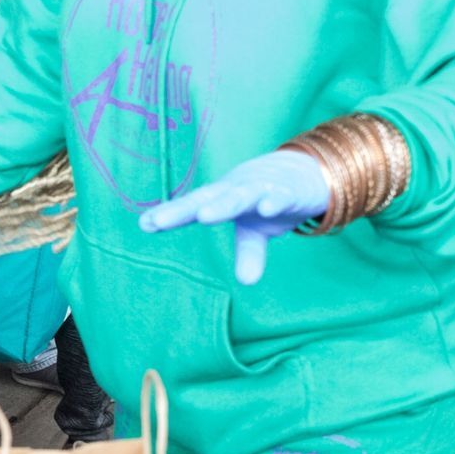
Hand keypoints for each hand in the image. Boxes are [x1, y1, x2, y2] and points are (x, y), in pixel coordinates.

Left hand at [138, 150, 329, 284]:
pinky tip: (266, 209)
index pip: (192, 206)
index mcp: (223, 198)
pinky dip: (273, 201)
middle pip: (207, 200)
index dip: (170, 215)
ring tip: (205, 217)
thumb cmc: (270, 199)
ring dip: (222, 205)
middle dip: (183, 210)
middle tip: (160, 221)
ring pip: (239, 196)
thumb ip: (248, 253)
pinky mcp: (289, 191)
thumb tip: (245, 282)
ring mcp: (261, 189)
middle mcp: (236, 190)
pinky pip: (279, 196)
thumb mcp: (258, 230)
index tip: (145, 224)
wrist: (309, 172)